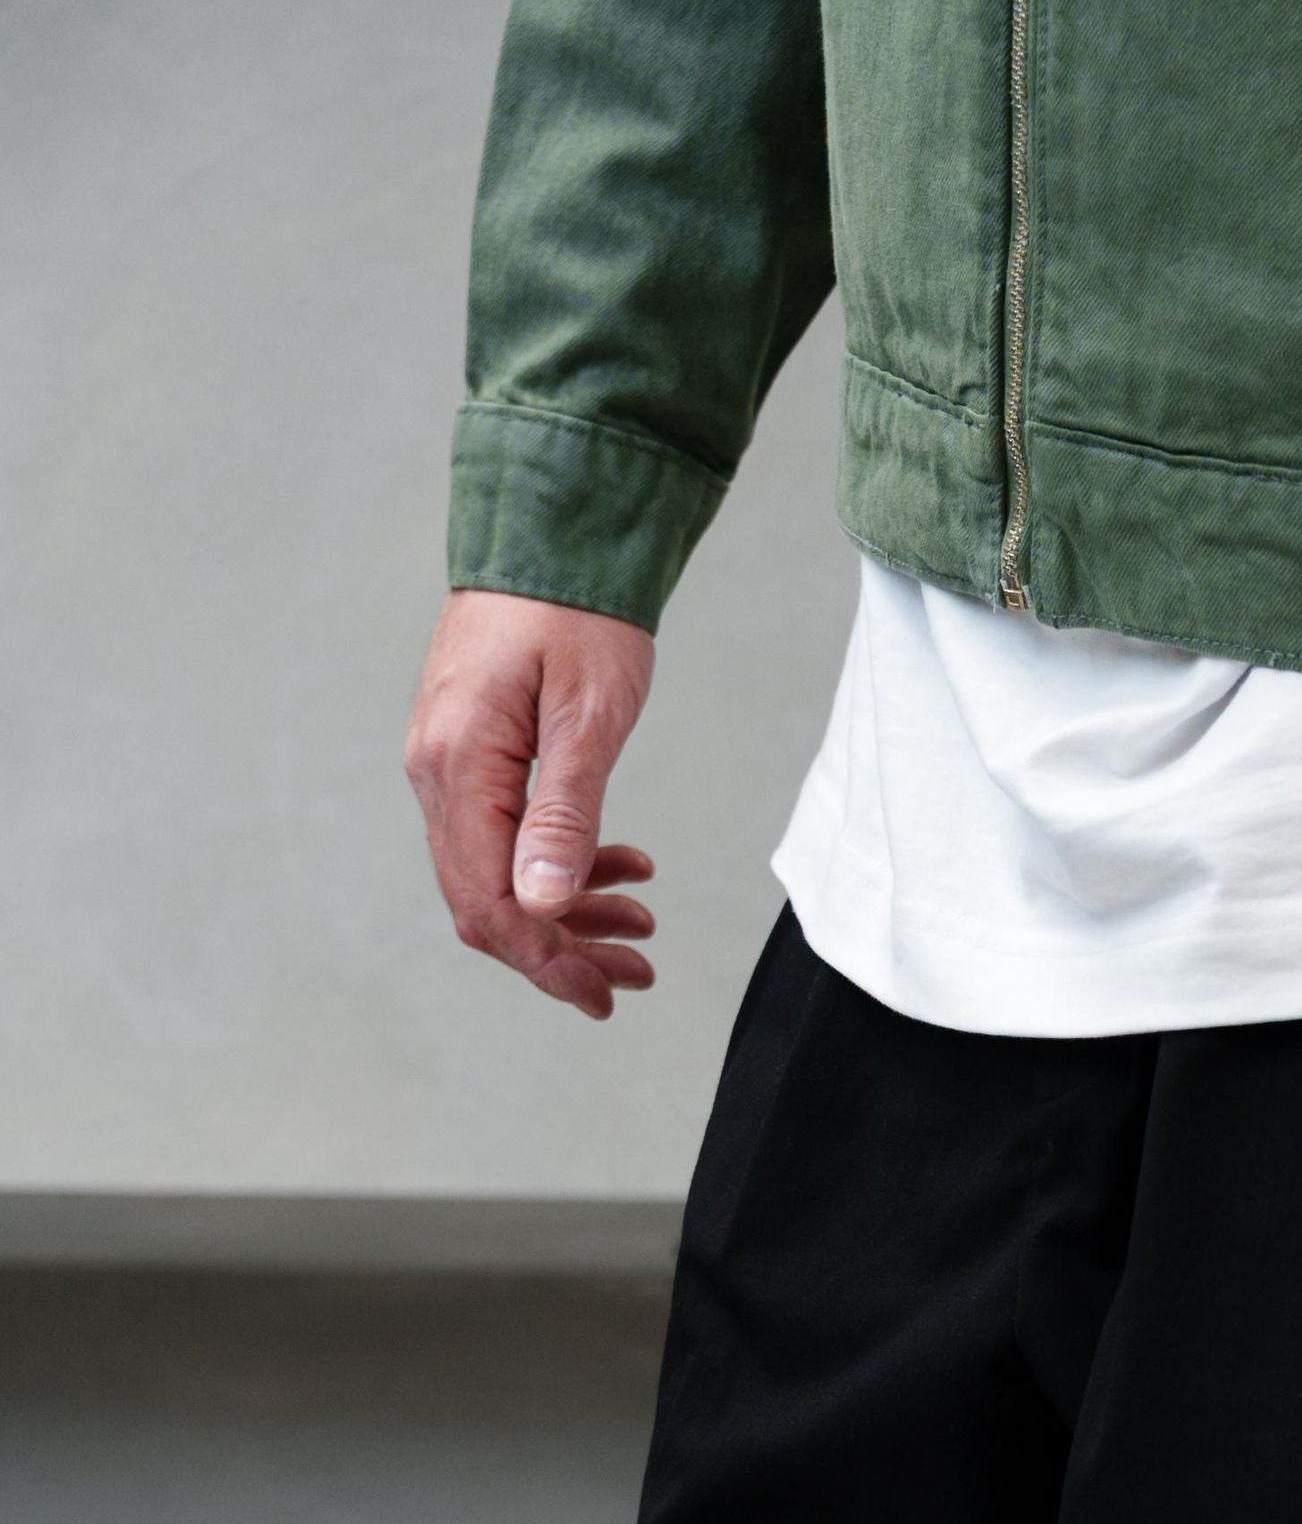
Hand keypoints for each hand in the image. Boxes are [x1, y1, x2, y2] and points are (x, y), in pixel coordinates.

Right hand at [404, 590, 659, 1019]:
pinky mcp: (472, 752)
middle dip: (561, 950)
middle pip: (486, 903)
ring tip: (640, 923)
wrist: (553, 529)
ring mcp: (449, 763)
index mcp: (460, 766)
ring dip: (569, 912)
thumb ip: (565, 814)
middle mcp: (438, 772)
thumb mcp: (588, 716)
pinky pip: (504, 835)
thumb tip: (543, 904)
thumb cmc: (576, 609)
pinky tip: (621, 867)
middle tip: (633, 975)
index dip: (546, 961)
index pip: (489, 903)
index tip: (603, 994)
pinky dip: (561, 866)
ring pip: (498, 875)